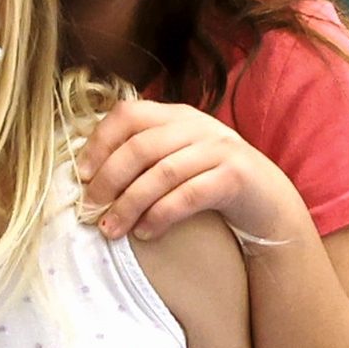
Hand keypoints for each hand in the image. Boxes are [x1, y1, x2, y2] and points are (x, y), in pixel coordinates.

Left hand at [87, 98, 309, 246]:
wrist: (267, 200)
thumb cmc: (211, 181)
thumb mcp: (179, 156)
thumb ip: (145, 153)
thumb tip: (89, 173)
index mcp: (177, 115)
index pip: (128, 114)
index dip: (99, 143)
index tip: (81, 175)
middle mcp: (198, 126)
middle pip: (140, 147)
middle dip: (108, 180)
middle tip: (90, 209)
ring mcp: (219, 149)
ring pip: (161, 174)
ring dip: (129, 205)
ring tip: (112, 229)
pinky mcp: (234, 177)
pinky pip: (187, 196)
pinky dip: (160, 216)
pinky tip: (146, 233)